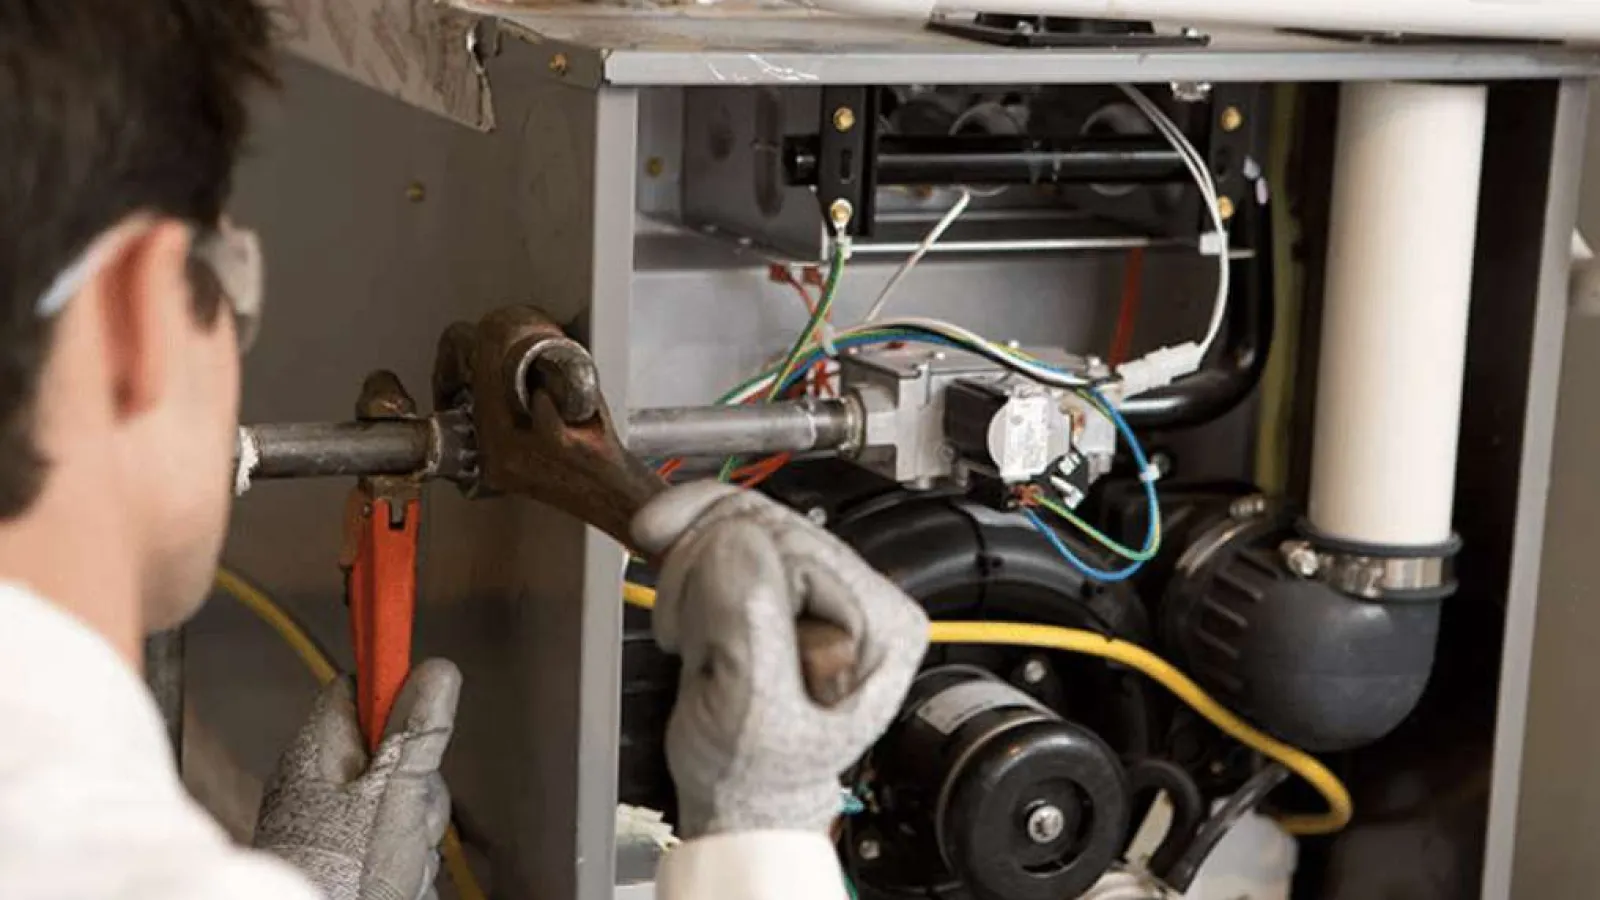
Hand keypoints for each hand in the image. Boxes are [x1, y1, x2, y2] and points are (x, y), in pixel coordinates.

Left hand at [255, 659, 461, 899]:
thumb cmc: (340, 872)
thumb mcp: (393, 794)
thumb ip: (417, 734)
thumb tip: (437, 671)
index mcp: (319, 752)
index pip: (357, 691)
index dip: (395, 695)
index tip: (424, 713)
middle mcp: (321, 784)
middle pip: (395, 753)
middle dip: (421, 785)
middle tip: (409, 813)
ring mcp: (335, 824)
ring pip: (404, 803)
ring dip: (419, 830)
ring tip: (400, 858)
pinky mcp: (351, 859)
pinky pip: (397, 842)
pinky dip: (408, 860)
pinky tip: (398, 877)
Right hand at [633, 482, 928, 838]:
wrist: (738, 795)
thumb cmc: (756, 775)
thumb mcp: (754, 713)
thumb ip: (750, 623)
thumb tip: (735, 543)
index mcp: (881, 627)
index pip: (798, 551)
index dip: (734, 582)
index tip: (702, 627)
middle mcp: (861, 597)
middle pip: (769, 525)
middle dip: (708, 572)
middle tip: (688, 632)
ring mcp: (819, 586)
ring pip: (742, 519)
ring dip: (693, 565)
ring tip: (689, 626)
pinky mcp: (779, 579)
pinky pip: (728, 526)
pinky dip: (689, 548)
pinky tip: (676, 573)